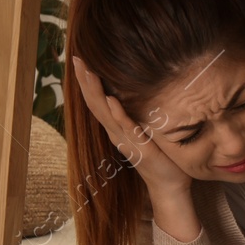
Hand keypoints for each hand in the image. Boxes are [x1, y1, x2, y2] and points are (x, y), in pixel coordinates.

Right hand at [71, 56, 193, 198]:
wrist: (168, 185)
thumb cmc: (159, 157)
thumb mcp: (145, 131)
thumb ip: (137, 116)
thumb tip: (135, 96)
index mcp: (117, 128)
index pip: (98, 101)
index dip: (87, 82)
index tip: (79, 60)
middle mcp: (116, 133)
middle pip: (95, 104)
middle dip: (85, 81)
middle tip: (75, 59)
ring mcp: (126, 140)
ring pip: (105, 113)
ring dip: (96, 92)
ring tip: (87, 72)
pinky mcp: (140, 147)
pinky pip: (127, 128)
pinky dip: (118, 114)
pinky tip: (111, 100)